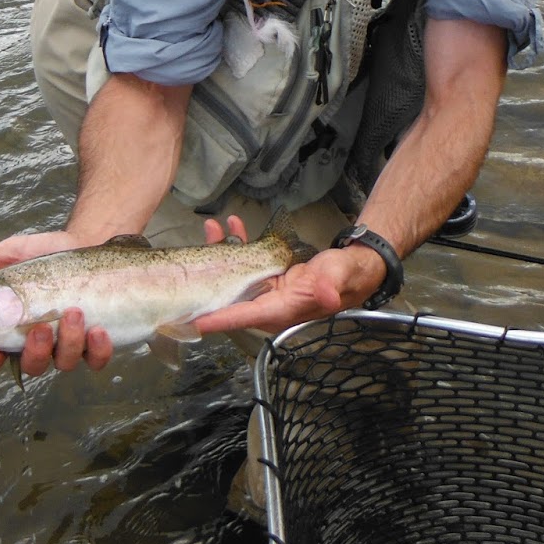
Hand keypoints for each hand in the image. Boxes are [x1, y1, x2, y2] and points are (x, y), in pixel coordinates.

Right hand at [0, 230, 112, 375]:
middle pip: (32, 366)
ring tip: (73, 312)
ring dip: (67, 342)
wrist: (87, 244)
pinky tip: (98, 329)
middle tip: (39, 327)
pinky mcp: (96, 342)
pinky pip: (97, 359)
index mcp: (11, 330)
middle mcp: (39, 344)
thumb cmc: (42, 257)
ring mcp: (68, 345)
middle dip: (34, 352)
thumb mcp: (9, 256)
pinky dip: (98, 350)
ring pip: (64, 362)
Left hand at [191, 244, 380, 336]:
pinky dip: (236, 242)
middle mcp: (268, 303)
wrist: (353, 268)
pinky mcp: (267, 274)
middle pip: (230, 295)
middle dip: (208, 279)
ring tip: (211, 228)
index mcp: (281, 311)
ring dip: (220, 252)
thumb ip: (329, 286)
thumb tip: (325, 294)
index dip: (218, 318)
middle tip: (190, 261)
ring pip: (233, 275)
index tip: (192, 320)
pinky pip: (245, 260)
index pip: (244, 317)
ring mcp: (265, 288)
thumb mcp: (338, 278)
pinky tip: (231, 224)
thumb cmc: (346, 277)